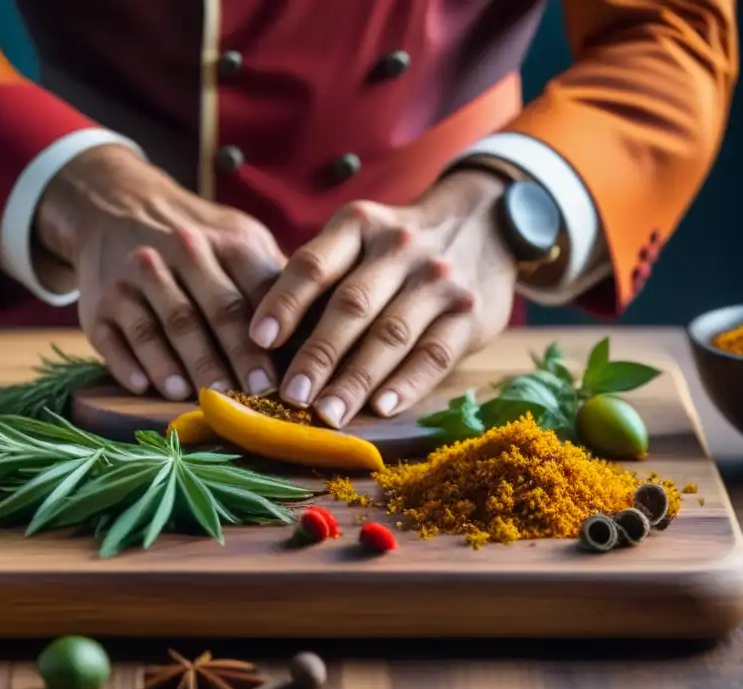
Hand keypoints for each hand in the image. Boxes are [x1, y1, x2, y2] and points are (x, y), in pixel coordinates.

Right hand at [35, 145, 284, 400]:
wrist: (116, 207)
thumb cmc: (200, 241)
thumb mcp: (241, 240)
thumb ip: (275, 284)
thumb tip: (319, 338)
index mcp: (225, 242)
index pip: (252, 293)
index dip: (268, 339)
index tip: (284, 378)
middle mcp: (176, 254)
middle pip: (208, 311)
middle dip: (232, 356)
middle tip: (250, 396)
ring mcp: (132, 279)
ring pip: (158, 326)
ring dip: (178, 364)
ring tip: (198, 397)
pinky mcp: (97, 305)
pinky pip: (113, 338)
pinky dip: (128, 364)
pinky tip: (145, 388)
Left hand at [249, 170, 517, 426]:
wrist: (485, 222)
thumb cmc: (395, 248)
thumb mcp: (359, 239)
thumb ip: (321, 278)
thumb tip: (264, 342)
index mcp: (359, 224)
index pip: (314, 264)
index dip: (284, 303)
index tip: (257, 340)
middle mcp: (400, 247)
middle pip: (352, 305)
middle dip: (318, 355)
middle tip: (291, 395)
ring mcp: (439, 280)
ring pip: (391, 335)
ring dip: (356, 379)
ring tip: (328, 414)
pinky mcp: (471, 313)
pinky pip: (434, 354)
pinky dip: (406, 383)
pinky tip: (381, 408)